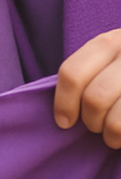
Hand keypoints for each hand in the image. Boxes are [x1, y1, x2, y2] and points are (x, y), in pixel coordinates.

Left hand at [55, 29, 120, 148]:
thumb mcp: (114, 61)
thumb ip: (90, 75)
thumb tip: (64, 113)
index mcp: (113, 41)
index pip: (73, 73)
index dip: (63, 102)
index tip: (64, 122)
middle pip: (94, 99)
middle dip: (91, 122)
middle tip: (97, 128)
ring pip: (116, 121)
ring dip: (111, 135)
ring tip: (114, 136)